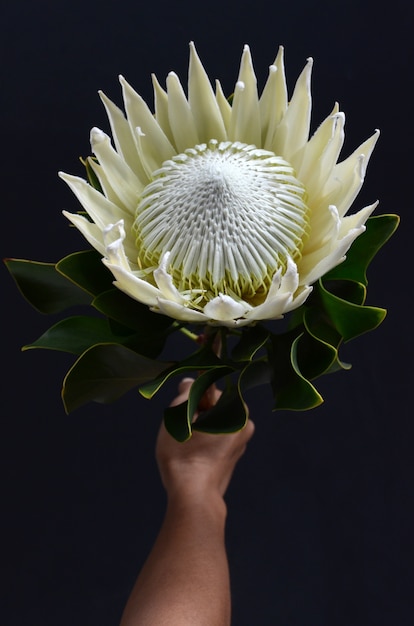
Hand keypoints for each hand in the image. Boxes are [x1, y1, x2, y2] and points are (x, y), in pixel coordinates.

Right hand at [156, 378, 254, 500]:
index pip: (210, 389)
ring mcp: (241, 442)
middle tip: (183, 428)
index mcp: (236, 410)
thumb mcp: (178, 415)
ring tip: (186, 443)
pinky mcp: (233, 456)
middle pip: (213, 405)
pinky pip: (216, 437)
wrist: (193, 496)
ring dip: (198, 426)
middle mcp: (245, 424)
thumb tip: (190, 383)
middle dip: (195, 412)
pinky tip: (192, 453)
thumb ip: (187, 393)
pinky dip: (204, 440)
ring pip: (213, 421)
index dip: (193, 397)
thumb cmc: (184, 455)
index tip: (184, 411)